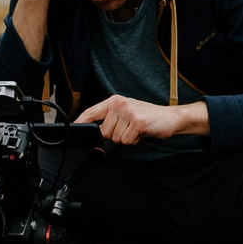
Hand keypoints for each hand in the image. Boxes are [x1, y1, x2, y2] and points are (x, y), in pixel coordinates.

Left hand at [73, 95, 208, 146]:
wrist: (170, 118)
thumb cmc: (147, 118)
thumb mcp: (126, 114)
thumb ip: (110, 122)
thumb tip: (96, 137)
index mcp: (114, 101)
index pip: (91, 112)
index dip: (80, 122)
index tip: (72, 128)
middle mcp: (119, 104)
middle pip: (104, 132)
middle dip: (116, 136)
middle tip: (129, 129)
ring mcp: (128, 112)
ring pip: (115, 138)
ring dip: (126, 139)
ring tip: (136, 130)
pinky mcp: (137, 122)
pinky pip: (127, 141)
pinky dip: (134, 141)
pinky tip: (141, 132)